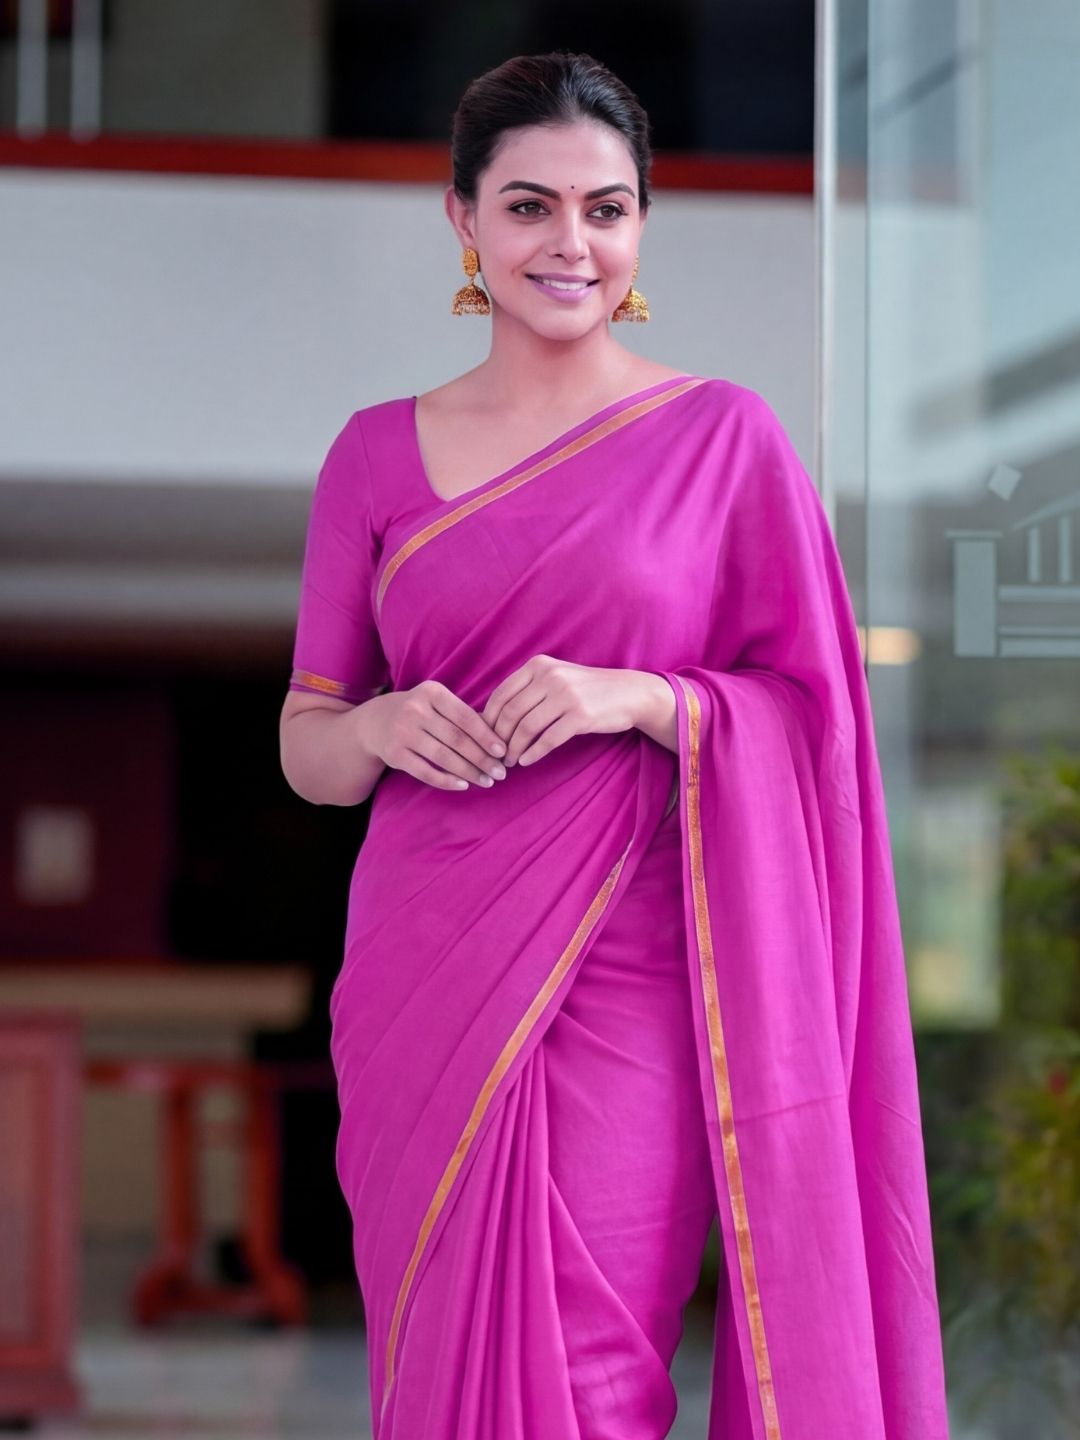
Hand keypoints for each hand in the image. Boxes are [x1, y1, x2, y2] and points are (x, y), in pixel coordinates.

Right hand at [365, 681, 508, 791]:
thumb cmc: (421, 713)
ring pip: (443, 757)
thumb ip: (466, 717)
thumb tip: (501, 739)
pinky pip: (425, 772)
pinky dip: (446, 781)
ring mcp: (402, 732)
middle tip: (501, 772)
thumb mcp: (439, 704)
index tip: (503, 752)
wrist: (376, 722)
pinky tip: (463, 785)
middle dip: (482, 758)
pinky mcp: (394, 754)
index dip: (486, 736)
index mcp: (432, 692)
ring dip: (469, 772)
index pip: (465, 716)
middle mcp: (415, 709)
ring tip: (487, 781)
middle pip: (456, 739)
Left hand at [481, 655, 649, 768]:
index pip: (501, 694)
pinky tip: (527, 761)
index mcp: (538, 665)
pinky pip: (548, 739)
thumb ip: (527, 691)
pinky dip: (533, 753)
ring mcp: (566, 695)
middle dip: (499, 738)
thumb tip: (490, 716)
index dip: (489, 720)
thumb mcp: (555, 677)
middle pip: (510, 713)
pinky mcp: (580, 716)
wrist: (628, 693)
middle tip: (497, 755)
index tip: (487, 738)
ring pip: (526, 728)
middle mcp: (550, 676)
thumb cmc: (586, 690)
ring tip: (511, 762)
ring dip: (514, 749)